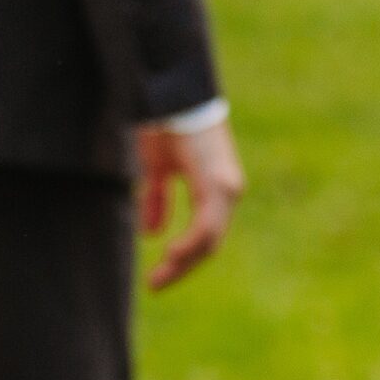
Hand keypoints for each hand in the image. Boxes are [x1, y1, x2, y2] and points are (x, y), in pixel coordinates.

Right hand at [136, 117, 244, 291]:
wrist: (174, 93)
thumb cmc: (167, 123)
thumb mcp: (158, 168)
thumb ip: (157, 200)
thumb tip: (151, 232)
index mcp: (215, 188)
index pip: (204, 236)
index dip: (182, 259)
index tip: (158, 277)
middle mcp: (227, 192)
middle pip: (208, 244)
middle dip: (181, 267)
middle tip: (155, 285)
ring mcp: (225, 188)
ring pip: (208, 239)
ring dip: (184, 261)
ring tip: (159, 278)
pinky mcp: (217, 183)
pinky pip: (206, 224)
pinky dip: (190, 242)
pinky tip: (173, 254)